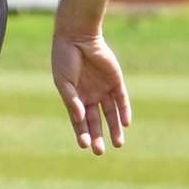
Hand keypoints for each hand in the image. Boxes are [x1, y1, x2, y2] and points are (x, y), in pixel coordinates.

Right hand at [51, 32, 130, 154]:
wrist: (77, 37)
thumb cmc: (65, 58)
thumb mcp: (63, 81)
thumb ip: (71, 100)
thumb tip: (79, 119)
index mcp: (75, 96)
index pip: (79, 120)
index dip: (81, 133)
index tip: (84, 146)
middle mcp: (90, 95)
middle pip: (95, 120)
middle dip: (97, 136)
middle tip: (99, 152)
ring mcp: (103, 88)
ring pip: (111, 113)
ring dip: (114, 128)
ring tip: (118, 144)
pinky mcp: (115, 81)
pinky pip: (121, 100)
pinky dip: (124, 112)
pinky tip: (125, 123)